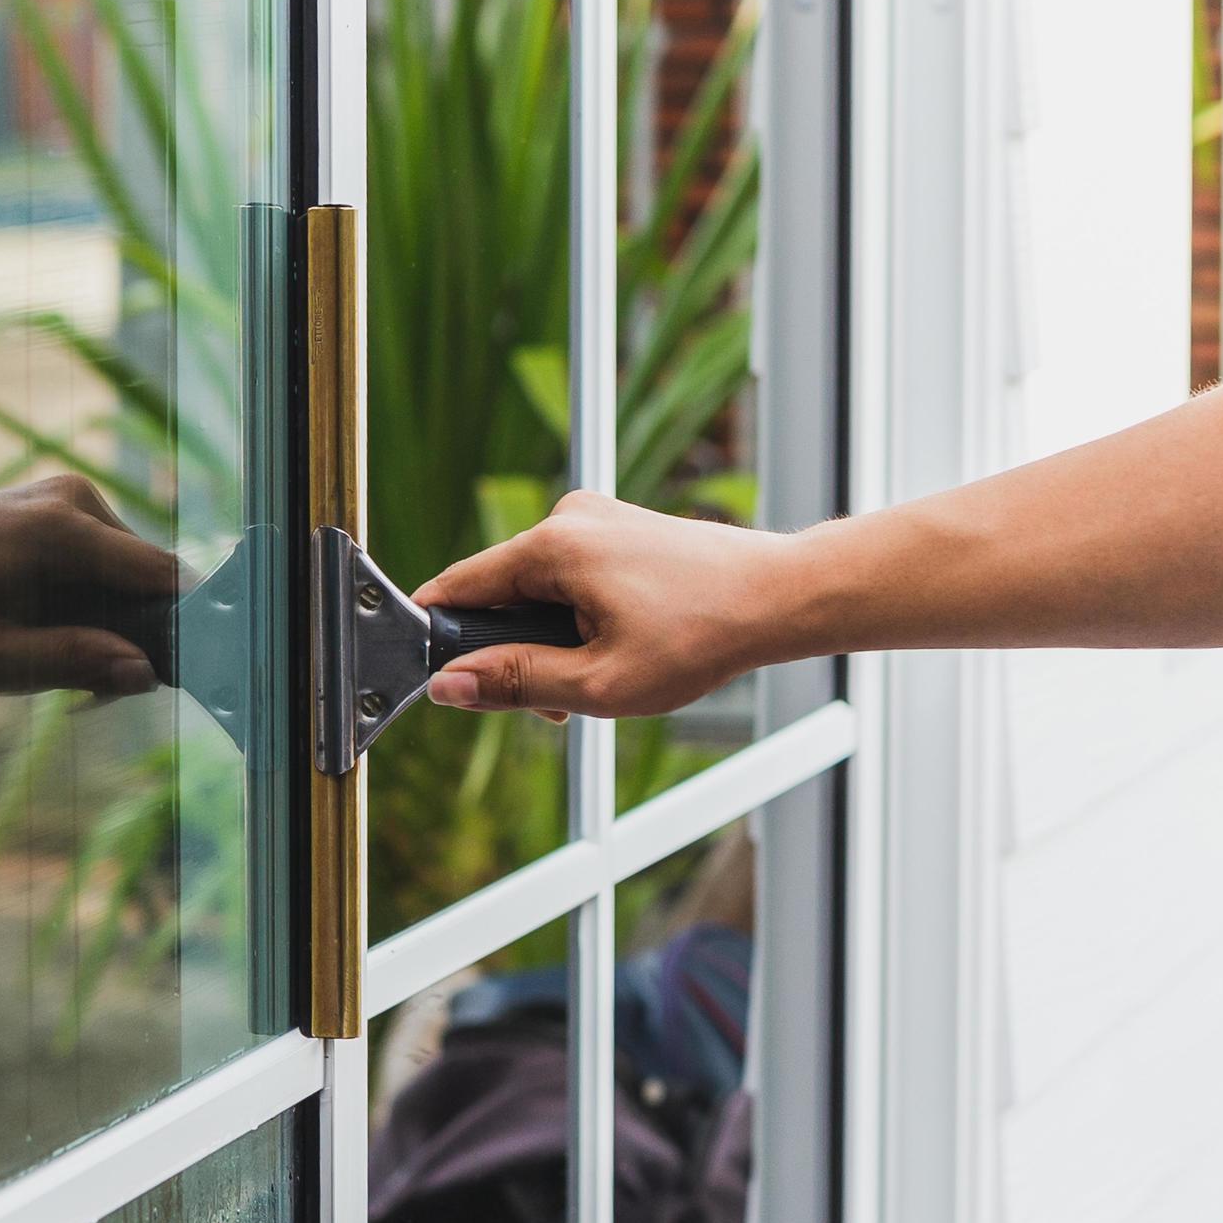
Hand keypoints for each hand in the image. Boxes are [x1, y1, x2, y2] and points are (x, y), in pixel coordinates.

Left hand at [0, 475, 186, 696]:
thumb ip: (69, 663)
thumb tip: (144, 673)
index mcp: (62, 531)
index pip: (163, 575)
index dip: (179, 626)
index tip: (164, 675)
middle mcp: (76, 499)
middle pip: (150, 577)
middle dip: (134, 636)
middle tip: (87, 690)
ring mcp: (72, 494)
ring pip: (132, 571)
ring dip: (113, 621)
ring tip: (59, 661)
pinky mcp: (66, 502)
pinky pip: (108, 559)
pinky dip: (95, 600)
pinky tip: (53, 629)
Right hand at [415, 490, 814, 718]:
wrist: (781, 598)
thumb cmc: (702, 637)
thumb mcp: (597, 683)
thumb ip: (513, 683)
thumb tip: (447, 685)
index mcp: (553, 545)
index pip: (458, 587)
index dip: (440, 637)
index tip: (442, 679)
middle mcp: (569, 517)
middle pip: (500, 594)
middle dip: (515, 652)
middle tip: (557, 704)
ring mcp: (596, 519)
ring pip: (537, 591)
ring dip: (551, 641)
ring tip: (601, 678)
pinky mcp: (619, 529)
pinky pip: (569, 578)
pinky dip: (578, 620)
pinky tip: (616, 650)